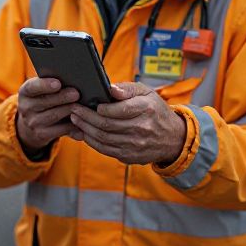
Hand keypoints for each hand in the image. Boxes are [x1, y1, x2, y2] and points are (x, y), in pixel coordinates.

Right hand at [16, 76, 79, 153]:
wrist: (32, 123)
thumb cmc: (43, 99)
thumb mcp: (41, 90)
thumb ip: (52, 84)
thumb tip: (72, 80)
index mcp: (25, 92)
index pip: (32, 87)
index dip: (44, 85)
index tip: (58, 83)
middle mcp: (26, 108)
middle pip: (45, 102)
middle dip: (62, 97)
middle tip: (76, 93)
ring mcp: (32, 123)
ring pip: (54, 115)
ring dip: (68, 110)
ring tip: (81, 106)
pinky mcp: (42, 134)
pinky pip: (60, 129)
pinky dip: (72, 125)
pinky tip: (82, 120)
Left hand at [69, 82, 186, 165]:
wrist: (172, 138)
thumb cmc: (154, 110)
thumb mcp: (146, 93)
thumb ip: (127, 89)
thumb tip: (110, 89)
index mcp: (146, 109)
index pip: (119, 110)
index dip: (100, 108)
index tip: (87, 102)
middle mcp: (141, 129)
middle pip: (106, 125)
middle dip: (85, 117)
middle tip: (73, 110)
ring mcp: (135, 145)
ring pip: (103, 139)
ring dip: (85, 129)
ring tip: (74, 120)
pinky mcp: (130, 156)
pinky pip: (105, 150)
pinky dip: (91, 141)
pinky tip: (83, 133)